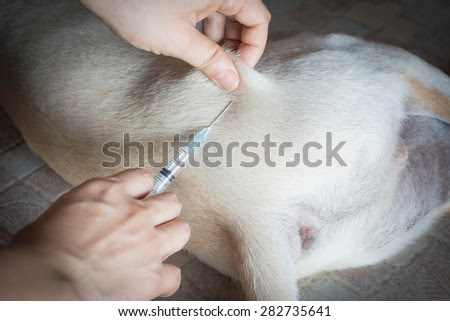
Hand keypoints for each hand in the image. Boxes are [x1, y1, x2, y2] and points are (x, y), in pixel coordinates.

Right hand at [0, 169, 189, 299]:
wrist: (43, 282)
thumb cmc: (41, 251)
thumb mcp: (67, 207)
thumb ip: (95, 204)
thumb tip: (103, 210)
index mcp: (109, 192)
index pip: (143, 179)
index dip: (143, 191)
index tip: (140, 199)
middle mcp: (135, 214)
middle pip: (172, 202)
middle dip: (164, 212)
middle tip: (151, 224)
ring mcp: (148, 245)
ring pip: (181, 231)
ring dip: (170, 238)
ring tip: (155, 249)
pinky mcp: (151, 276)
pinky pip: (174, 274)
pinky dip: (164, 279)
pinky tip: (150, 280)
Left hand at [80, 0, 270, 91]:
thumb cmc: (134, 4)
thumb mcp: (177, 39)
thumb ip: (209, 61)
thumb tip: (231, 82)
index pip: (258, 18)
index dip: (253, 47)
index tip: (240, 71)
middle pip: (243, 16)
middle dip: (235, 45)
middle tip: (224, 70)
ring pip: (222, 15)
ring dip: (218, 41)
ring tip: (206, 64)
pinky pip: (205, 11)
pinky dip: (204, 31)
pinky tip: (194, 49)